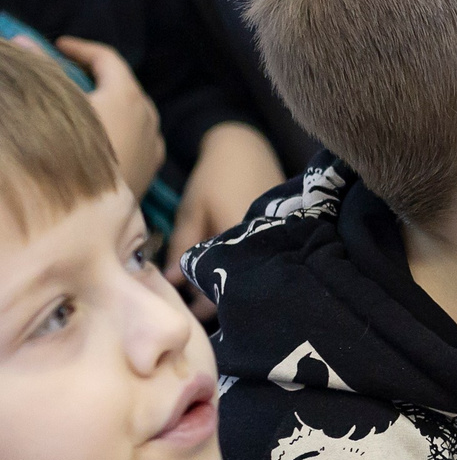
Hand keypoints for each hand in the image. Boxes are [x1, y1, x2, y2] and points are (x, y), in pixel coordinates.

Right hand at [51, 37, 162, 198]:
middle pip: (123, 83)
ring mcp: (154, 141)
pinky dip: (121, 126)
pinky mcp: (152, 165)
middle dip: (96, 75)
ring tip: (84, 103)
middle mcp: (148, 114)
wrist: (95, 213)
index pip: (107, 58)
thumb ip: (43, 70)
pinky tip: (104, 135)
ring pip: (134, 111)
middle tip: (68, 72)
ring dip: (110, 102)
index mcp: (127, 95)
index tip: (60, 44)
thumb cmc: (71, 154)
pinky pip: (139, 136)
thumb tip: (22, 40)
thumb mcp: (55, 107)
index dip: (81, 48)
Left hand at [166, 121, 282, 299]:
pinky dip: (242, 266)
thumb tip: (172, 283)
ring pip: (252, 274)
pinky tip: (225, 266)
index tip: (187, 310)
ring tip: (207, 284)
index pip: (226, 287)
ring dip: (231, 281)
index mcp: (241, 241)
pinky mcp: (280, 234)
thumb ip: (183, 247)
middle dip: (219, 297)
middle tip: (195, 302)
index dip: (206, 304)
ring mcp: (276, 240)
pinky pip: (260, 260)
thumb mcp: (191, 211)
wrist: (245, 148)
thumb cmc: (214, 177)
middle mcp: (265, 244)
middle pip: (243, 285)